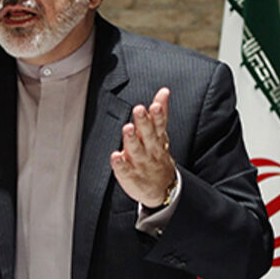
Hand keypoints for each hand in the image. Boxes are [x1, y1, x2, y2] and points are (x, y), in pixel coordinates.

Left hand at [111, 87, 176, 206]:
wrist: (162, 188)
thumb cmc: (157, 154)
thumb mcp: (161, 133)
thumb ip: (160, 113)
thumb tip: (164, 91)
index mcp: (156, 138)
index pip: (159, 124)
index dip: (158, 114)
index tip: (155, 105)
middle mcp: (149, 149)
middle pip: (147, 134)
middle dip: (144, 122)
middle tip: (139, 110)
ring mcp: (139, 163)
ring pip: (136, 150)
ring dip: (131, 139)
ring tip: (127, 128)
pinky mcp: (130, 175)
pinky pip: (124, 169)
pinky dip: (120, 164)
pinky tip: (115, 157)